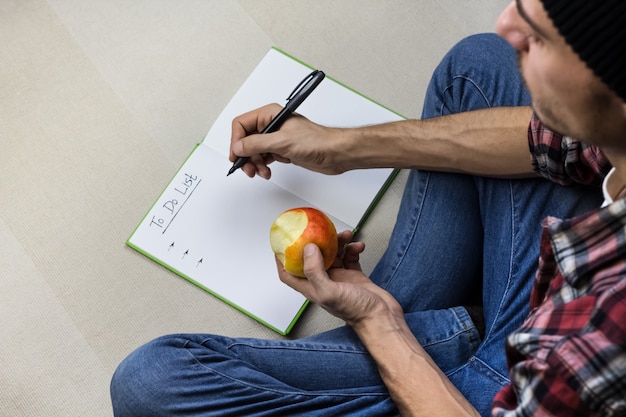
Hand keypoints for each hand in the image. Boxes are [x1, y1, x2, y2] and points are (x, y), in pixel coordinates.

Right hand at [229, 104, 347, 178]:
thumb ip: (257, 144)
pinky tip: (267, 172)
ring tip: (261, 172)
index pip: (242, 124)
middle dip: (245, 155)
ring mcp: (276, 138)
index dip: (236, 140)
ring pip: (254, 151)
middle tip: (248, 168)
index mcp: (270, 115)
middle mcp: (271, 125)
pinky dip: (263, 166)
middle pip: (246, 140)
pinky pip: (264, 158)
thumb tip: (238, 147)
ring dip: (254, 163)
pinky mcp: (282, 150)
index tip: (237, 155)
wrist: (335, 153)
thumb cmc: (317, 141)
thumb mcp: (282, 142)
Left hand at [277, 230, 403, 326]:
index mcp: (313, 288)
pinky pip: (350, 256)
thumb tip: (308, 249)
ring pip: (333, 254)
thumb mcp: (330, 292)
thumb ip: (315, 271)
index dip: (282, 260)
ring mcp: (339, 278)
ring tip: (346, 235)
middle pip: (312, 258)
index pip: (289, 274)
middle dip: (316, 243)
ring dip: (338, 242)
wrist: (382, 317)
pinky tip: (358, 246)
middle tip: (320, 230)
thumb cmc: (356, 312)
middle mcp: (324, 282)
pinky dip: (353, 249)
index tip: (281, 243)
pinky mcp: (354, 275)